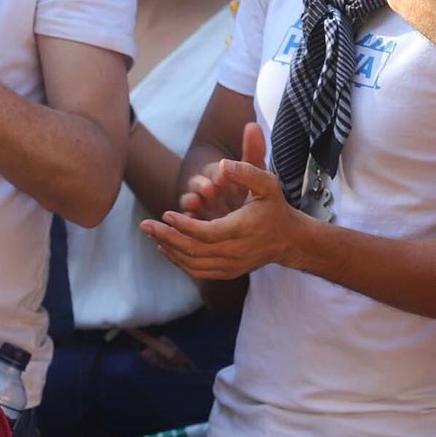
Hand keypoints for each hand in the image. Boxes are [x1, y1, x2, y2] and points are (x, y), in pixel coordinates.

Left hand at [139, 123, 307, 279]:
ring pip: (193, 264)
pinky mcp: (229, 272)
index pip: (207, 233)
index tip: (166, 213)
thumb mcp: (267, 183)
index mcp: (243, 229)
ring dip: (170, 249)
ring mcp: (232, 266)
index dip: (184, 226)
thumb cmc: (275, 207)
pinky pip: (199, 272)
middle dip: (167, 237)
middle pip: (194, 250)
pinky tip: (166, 248)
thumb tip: (222, 164)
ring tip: (153, 234)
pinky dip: (180, 262)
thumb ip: (246, 170)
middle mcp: (236, 252)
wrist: (290, 239)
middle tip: (145, 225)